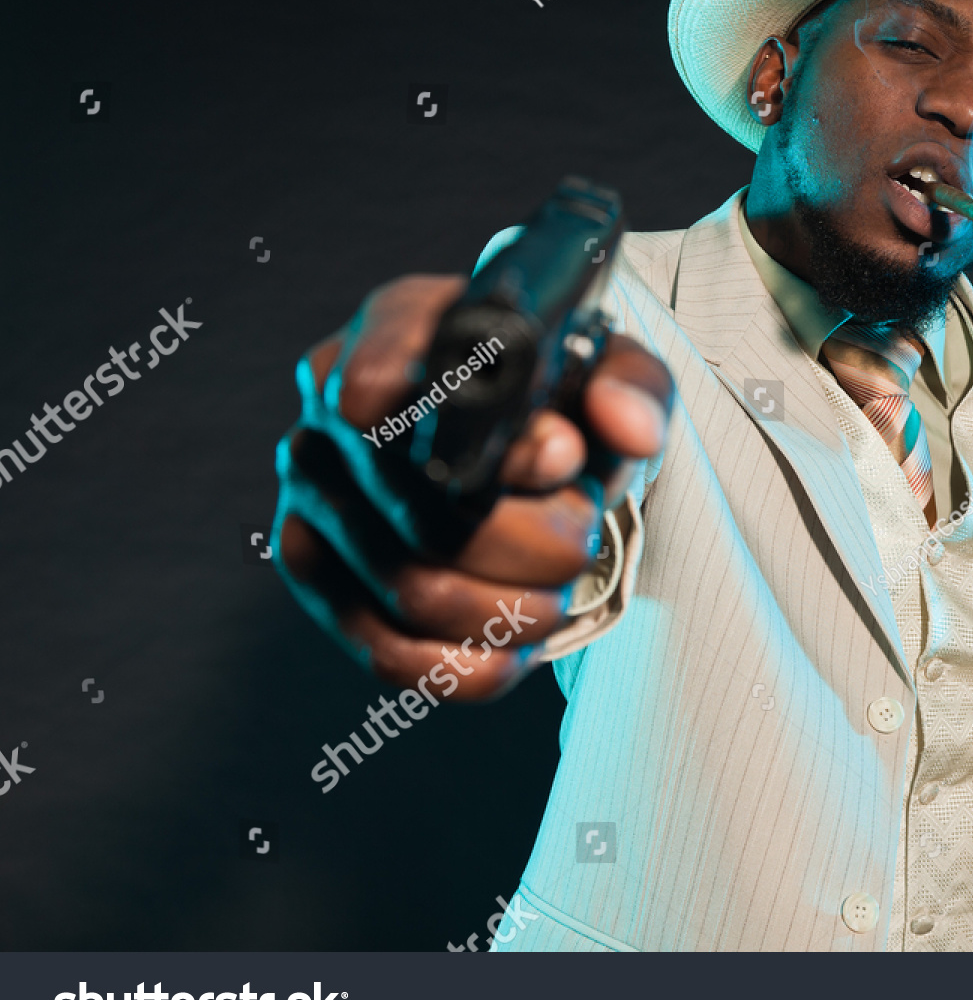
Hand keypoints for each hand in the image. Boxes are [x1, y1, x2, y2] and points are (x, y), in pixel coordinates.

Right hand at [273, 274, 672, 699]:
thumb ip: (632, 384)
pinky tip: (516, 643)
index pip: (389, 385)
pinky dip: (473, 663)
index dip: (488, 440)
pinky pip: (390, 654)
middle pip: (428, 515)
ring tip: (559, 587)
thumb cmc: (554, 401)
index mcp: (395, 336)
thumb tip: (626, 426)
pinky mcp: (320, 581)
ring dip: (516, 611)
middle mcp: (332, 419)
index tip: (566, 457)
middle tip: (583, 531)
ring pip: (415, 592)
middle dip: (540, 541)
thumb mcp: (611, 372)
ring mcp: (314, 504)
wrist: (520, 447)